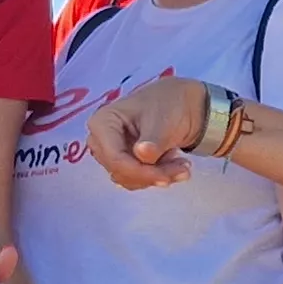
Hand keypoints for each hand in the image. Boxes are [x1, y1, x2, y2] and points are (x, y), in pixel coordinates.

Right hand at [87, 76, 210, 190]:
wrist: (181, 104)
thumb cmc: (168, 104)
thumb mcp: (163, 120)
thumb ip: (153, 141)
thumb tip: (141, 154)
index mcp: (103, 122)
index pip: (115, 158)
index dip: (139, 172)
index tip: (166, 177)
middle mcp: (100, 139)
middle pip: (120, 171)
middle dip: (151, 174)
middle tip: (182, 167)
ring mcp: (110, 152)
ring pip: (129, 179)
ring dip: (157, 176)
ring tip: (181, 162)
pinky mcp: (122, 162)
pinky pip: (136, 179)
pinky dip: (157, 176)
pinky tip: (174, 163)